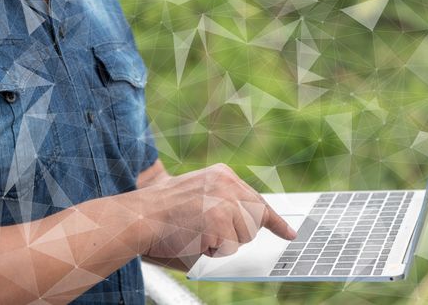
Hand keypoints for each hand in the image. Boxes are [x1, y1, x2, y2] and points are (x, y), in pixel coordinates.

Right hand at [130, 163, 295, 258]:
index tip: (290, 234)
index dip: (274, 221)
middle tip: (206, 230)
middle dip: (236, 234)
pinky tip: (193, 237)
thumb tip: (249, 224)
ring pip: (242, 238)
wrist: (137, 217)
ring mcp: (225, 202)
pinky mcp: (219, 222)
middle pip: (253, 223)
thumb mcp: (196, 195)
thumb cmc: (161, 211)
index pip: (257, 200)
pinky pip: (227, 249)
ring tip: (194, 230)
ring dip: (221, 243)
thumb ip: (222, 202)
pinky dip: (211, 251)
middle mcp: (228, 184)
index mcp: (223, 175)